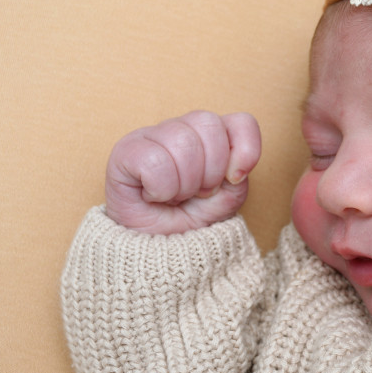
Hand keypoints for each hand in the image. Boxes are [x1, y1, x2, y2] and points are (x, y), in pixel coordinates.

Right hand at [105, 111, 260, 234]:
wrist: (158, 251)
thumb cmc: (190, 218)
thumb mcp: (227, 199)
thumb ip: (238, 176)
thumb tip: (233, 166)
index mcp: (211, 135)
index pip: (241, 121)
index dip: (246, 150)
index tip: (235, 179)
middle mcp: (181, 128)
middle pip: (210, 125)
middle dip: (211, 170)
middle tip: (198, 192)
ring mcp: (151, 136)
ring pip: (183, 142)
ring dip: (185, 183)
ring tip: (174, 196)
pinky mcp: (125, 152)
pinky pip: (155, 161)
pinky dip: (161, 189)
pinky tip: (153, 195)